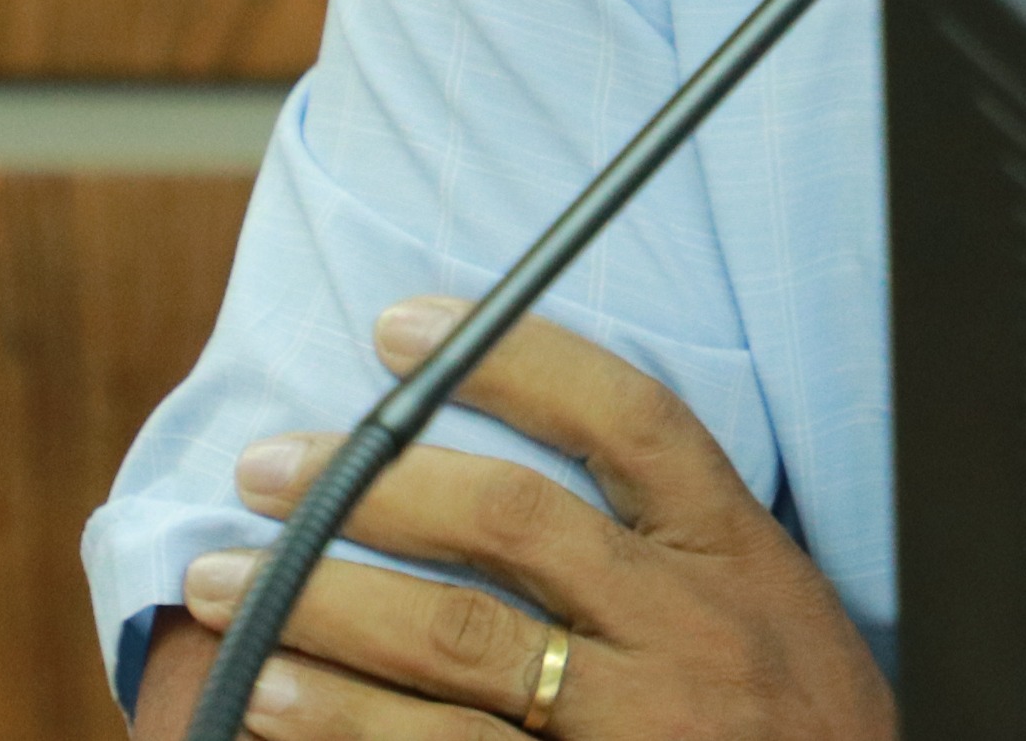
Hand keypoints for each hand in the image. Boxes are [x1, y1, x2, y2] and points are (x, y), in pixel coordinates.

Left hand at [169, 299, 892, 739]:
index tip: (398, 325)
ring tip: (227, 580)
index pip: (630, 420)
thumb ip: (666, 545)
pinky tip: (272, 698)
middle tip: (267, 467)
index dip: (513, 358)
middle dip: (373, 482)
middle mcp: (689, 630)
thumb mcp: (767, 607)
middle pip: (517, 523)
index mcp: (737, 555)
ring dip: (329, 604)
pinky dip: (348, 727)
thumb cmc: (798, 726)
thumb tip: (505, 468)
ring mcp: (640, 725)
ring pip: (467, 644)